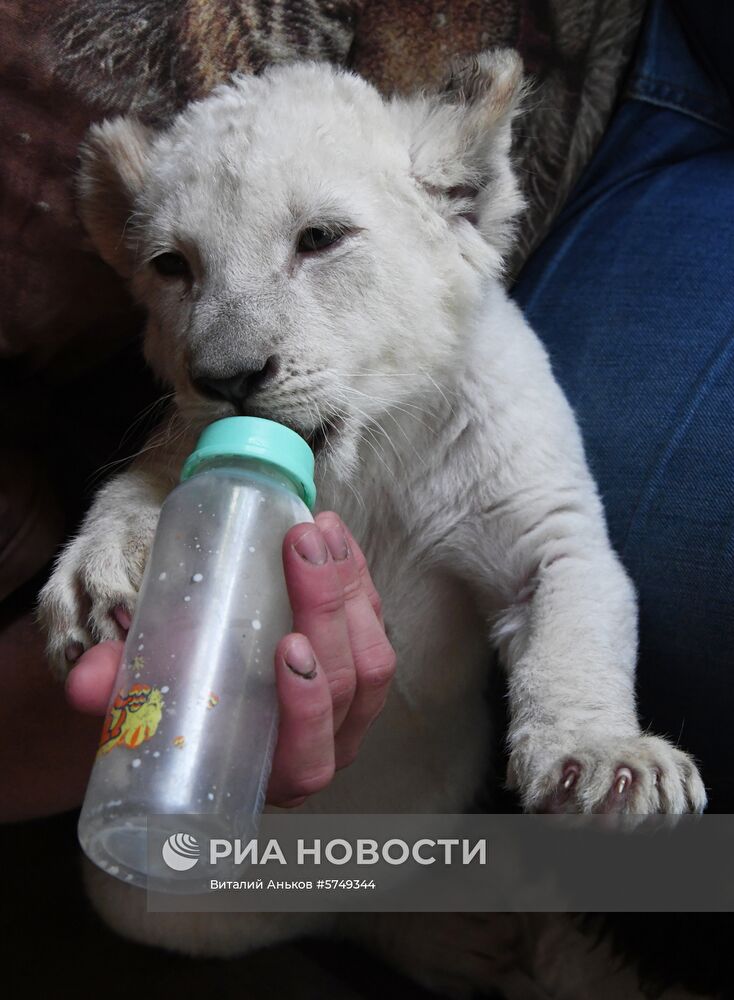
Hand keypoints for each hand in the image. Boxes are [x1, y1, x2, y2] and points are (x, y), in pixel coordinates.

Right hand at [65, 512, 395, 806]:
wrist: (195, 700)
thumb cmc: (172, 711)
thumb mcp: (140, 705)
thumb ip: (115, 693)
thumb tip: (82, 682)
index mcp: (274, 775)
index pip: (309, 755)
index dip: (308, 706)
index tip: (288, 648)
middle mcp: (324, 749)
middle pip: (350, 684)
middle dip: (328, 611)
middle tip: (300, 548)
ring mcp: (351, 709)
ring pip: (374, 654)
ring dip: (349, 587)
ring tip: (318, 530)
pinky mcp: (360, 664)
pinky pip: (375, 623)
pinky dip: (358, 575)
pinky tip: (332, 532)